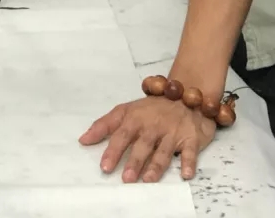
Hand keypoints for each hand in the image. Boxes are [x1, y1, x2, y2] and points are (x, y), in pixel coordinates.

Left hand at [80, 96, 215, 182]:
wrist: (184, 94)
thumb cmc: (151, 108)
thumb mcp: (126, 111)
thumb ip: (104, 125)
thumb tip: (83, 140)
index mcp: (136, 118)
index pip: (122, 134)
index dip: (113, 150)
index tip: (105, 166)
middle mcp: (154, 124)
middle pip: (143, 144)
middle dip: (135, 160)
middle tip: (127, 178)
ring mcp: (173, 131)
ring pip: (164, 150)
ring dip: (157, 165)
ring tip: (148, 179)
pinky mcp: (190, 137)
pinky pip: (191, 150)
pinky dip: (189, 162)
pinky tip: (186, 173)